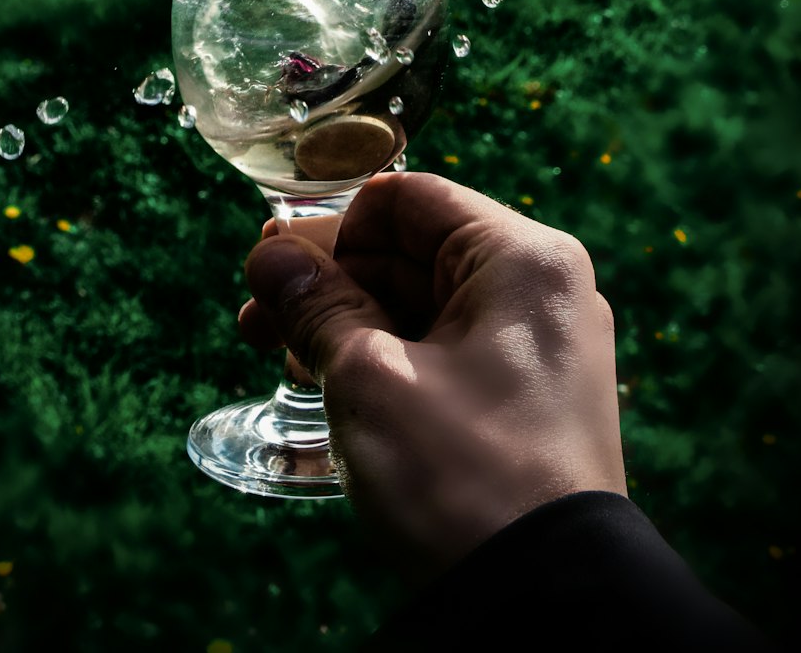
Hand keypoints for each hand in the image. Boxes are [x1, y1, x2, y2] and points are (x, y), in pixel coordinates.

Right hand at [238, 172, 627, 582]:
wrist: (543, 600)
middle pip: (413, 251)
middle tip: (257, 313)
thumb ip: (316, 304)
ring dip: (347, 319)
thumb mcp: (370, 378)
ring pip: (422, 303)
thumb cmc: (461, 473)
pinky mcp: (526, 392)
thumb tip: (269, 253)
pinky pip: (444, 347)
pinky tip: (325, 377)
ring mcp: (537, 343)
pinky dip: (385, 354)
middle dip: (330, 280)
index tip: (278, 267)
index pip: (410, 199)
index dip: (334, 227)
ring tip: (277, 351)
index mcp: (521, 258)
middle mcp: (539, 288)